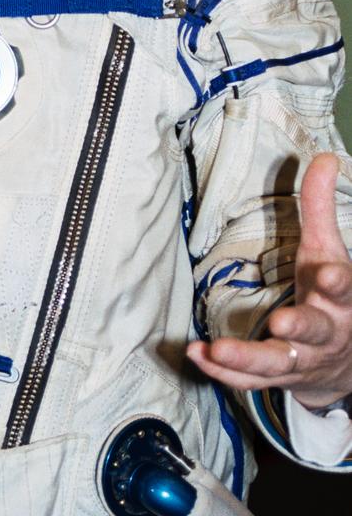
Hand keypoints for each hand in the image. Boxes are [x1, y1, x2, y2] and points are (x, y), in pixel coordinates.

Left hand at [187, 153, 351, 409]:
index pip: (341, 287)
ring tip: (217, 350)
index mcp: (338, 297)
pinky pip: (250, 381)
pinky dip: (225, 374)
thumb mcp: (328, 250)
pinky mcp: (277, 378)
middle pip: (314, 331)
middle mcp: (324, 333)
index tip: (326, 274)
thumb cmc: (330, 295)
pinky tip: (199, 357)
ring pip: (277, 364)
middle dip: (299, 327)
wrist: (345, 363)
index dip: (335, 281)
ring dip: (248, 358)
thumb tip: (323, 156)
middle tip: (281, 321)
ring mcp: (301, 360)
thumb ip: (320, 206)